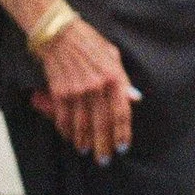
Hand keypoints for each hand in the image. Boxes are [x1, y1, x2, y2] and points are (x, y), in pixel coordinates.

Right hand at [33, 14, 135, 161]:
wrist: (59, 33)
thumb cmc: (89, 42)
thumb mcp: (113, 56)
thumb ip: (124, 80)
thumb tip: (135, 98)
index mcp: (114, 77)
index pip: (121, 113)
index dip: (122, 133)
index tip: (122, 148)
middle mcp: (97, 87)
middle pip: (102, 124)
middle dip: (103, 145)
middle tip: (104, 160)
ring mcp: (77, 91)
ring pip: (82, 125)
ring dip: (84, 142)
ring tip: (87, 152)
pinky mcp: (60, 92)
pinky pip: (64, 118)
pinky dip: (67, 131)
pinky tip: (70, 138)